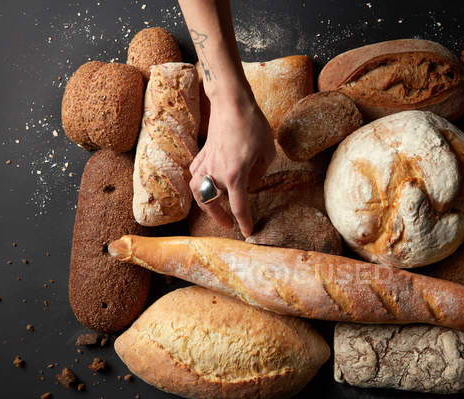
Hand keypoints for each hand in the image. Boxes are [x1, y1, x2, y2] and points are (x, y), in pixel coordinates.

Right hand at [189, 92, 273, 236]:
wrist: (232, 102)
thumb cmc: (253, 124)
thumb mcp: (267, 152)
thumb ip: (260, 173)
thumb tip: (251, 183)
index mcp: (235, 175)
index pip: (238, 207)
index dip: (244, 222)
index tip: (247, 231)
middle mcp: (217, 172)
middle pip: (211, 202)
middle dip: (219, 217)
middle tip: (228, 224)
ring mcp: (206, 162)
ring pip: (196, 190)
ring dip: (204, 203)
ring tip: (213, 207)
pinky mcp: (203, 152)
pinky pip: (195, 172)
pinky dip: (198, 182)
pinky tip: (206, 182)